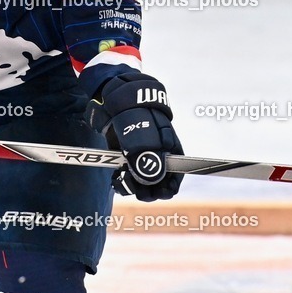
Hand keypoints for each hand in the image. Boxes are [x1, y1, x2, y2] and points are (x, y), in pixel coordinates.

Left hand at [87, 74, 182, 201]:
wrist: (119, 101)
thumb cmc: (138, 114)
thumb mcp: (146, 136)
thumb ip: (149, 159)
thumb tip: (150, 181)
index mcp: (171, 154)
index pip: (175, 180)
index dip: (167, 189)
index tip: (156, 191)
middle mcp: (158, 160)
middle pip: (158, 187)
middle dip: (147, 191)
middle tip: (136, 187)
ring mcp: (142, 160)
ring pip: (141, 186)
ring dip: (132, 188)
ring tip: (122, 181)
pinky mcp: (127, 160)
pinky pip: (127, 179)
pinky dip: (121, 182)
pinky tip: (116, 178)